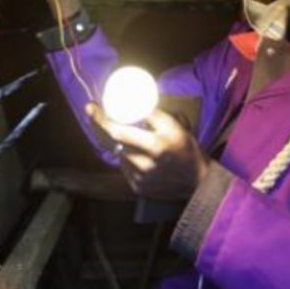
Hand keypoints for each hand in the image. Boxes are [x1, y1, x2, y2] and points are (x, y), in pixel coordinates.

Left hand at [86, 103, 209, 199]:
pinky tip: (137, 154)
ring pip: (119, 153)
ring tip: (132, 136)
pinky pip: (124, 167)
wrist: (198, 181)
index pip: (121, 129)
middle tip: (93, 111)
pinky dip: (127, 157)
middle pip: (115, 140)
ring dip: (120, 142)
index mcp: (156, 145)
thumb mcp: (177, 127)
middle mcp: (146, 162)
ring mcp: (140, 177)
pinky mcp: (138, 187)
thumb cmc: (188, 149)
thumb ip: (155, 115)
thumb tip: (136, 101)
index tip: (91, 106)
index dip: (103, 117)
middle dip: (102, 124)